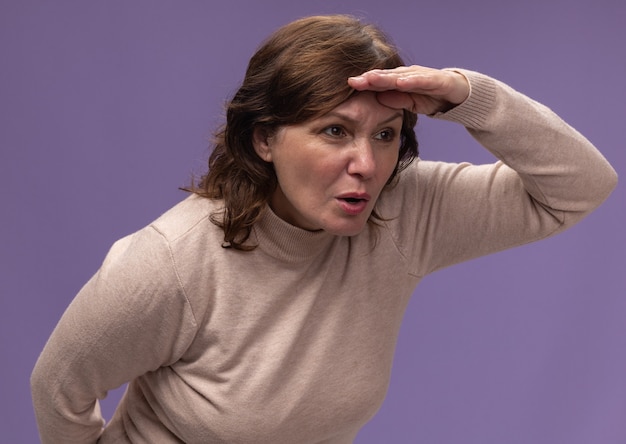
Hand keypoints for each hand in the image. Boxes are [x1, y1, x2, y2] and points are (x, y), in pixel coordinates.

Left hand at [348, 66, 469, 114]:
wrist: (459, 94)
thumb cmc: (432, 97)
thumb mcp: (411, 103)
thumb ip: (396, 100)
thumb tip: (378, 98)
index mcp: (401, 81)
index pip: (380, 81)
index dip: (365, 83)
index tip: (349, 84)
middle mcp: (410, 75)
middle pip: (386, 76)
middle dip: (369, 78)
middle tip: (353, 80)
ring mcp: (423, 76)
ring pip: (401, 76)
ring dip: (385, 77)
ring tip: (370, 78)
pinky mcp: (437, 80)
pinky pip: (423, 80)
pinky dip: (411, 81)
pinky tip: (400, 82)